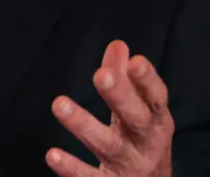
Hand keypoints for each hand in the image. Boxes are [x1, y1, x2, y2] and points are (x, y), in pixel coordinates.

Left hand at [47, 41, 172, 176]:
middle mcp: (146, 144)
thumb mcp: (141, 112)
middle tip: (101, 75)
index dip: (147, 80)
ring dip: (83, 124)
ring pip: (107, 145)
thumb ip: (127, 79)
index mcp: (157, 121)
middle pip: (135, 119)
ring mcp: (127, 166)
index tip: (136, 61)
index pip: (156, 98)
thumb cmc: (142, 142)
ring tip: (58, 104)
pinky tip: (52, 154)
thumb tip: (118, 45)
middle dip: (120, 96)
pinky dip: (71, 167)